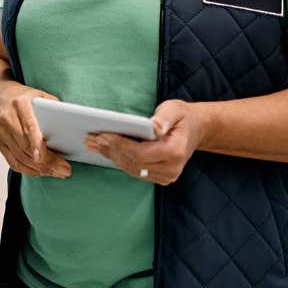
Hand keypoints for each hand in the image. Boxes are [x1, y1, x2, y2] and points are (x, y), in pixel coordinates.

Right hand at [0, 85, 71, 178]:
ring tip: (58, 172)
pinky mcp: (0, 144)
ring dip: (40, 169)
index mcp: (20, 104)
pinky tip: (41, 172)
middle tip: (64, 170)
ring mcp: (2, 133)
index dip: (35, 144)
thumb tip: (71, 122)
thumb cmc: (23, 98)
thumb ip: (53, 107)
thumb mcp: (39, 95)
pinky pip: (14, 162)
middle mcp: (8, 119)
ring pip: (21, 158)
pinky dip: (28, 170)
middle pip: (26, 147)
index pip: (28, 127)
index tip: (43, 157)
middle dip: (46, 162)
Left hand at [84, 99, 207, 184]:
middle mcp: (171, 168)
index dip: (119, 145)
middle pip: (133, 162)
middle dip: (110, 149)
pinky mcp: (159, 177)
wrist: (196, 130)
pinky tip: (105, 150)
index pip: (140, 153)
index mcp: (175, 152)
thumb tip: (154, 127)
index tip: (102, 135)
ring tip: (93, 143)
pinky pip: (135, 170)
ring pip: (131, 169)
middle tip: (91, 138)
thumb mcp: (174, 110)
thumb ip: (164, 118)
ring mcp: (166, 176)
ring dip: (111, 156)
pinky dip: (119, 160)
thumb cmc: (182, 117)